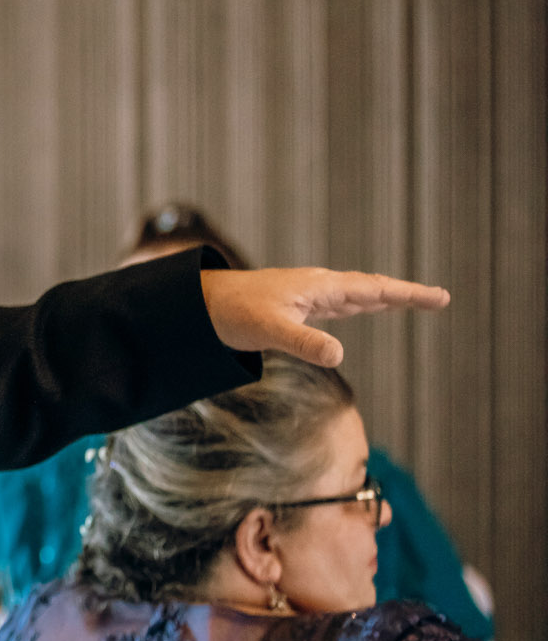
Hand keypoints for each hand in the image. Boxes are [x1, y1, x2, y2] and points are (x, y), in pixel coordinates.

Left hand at [201, 267, 449, 367]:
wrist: (200, 302)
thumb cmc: (233, 312)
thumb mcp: (269, 331)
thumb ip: (304, 343)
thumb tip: (339, 354)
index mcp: (319, 287)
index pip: (373, 289)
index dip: (407, 294)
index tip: (439, 297)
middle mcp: (318, 286)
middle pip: (371, 287)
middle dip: (405, 294)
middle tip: (440, 299)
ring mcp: (308, 294)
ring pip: (356, 293)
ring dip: (386, 296)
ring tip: (415, 300)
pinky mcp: (297, 304)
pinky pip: (340, 302)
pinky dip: (362, 303)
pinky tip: (368, 306)